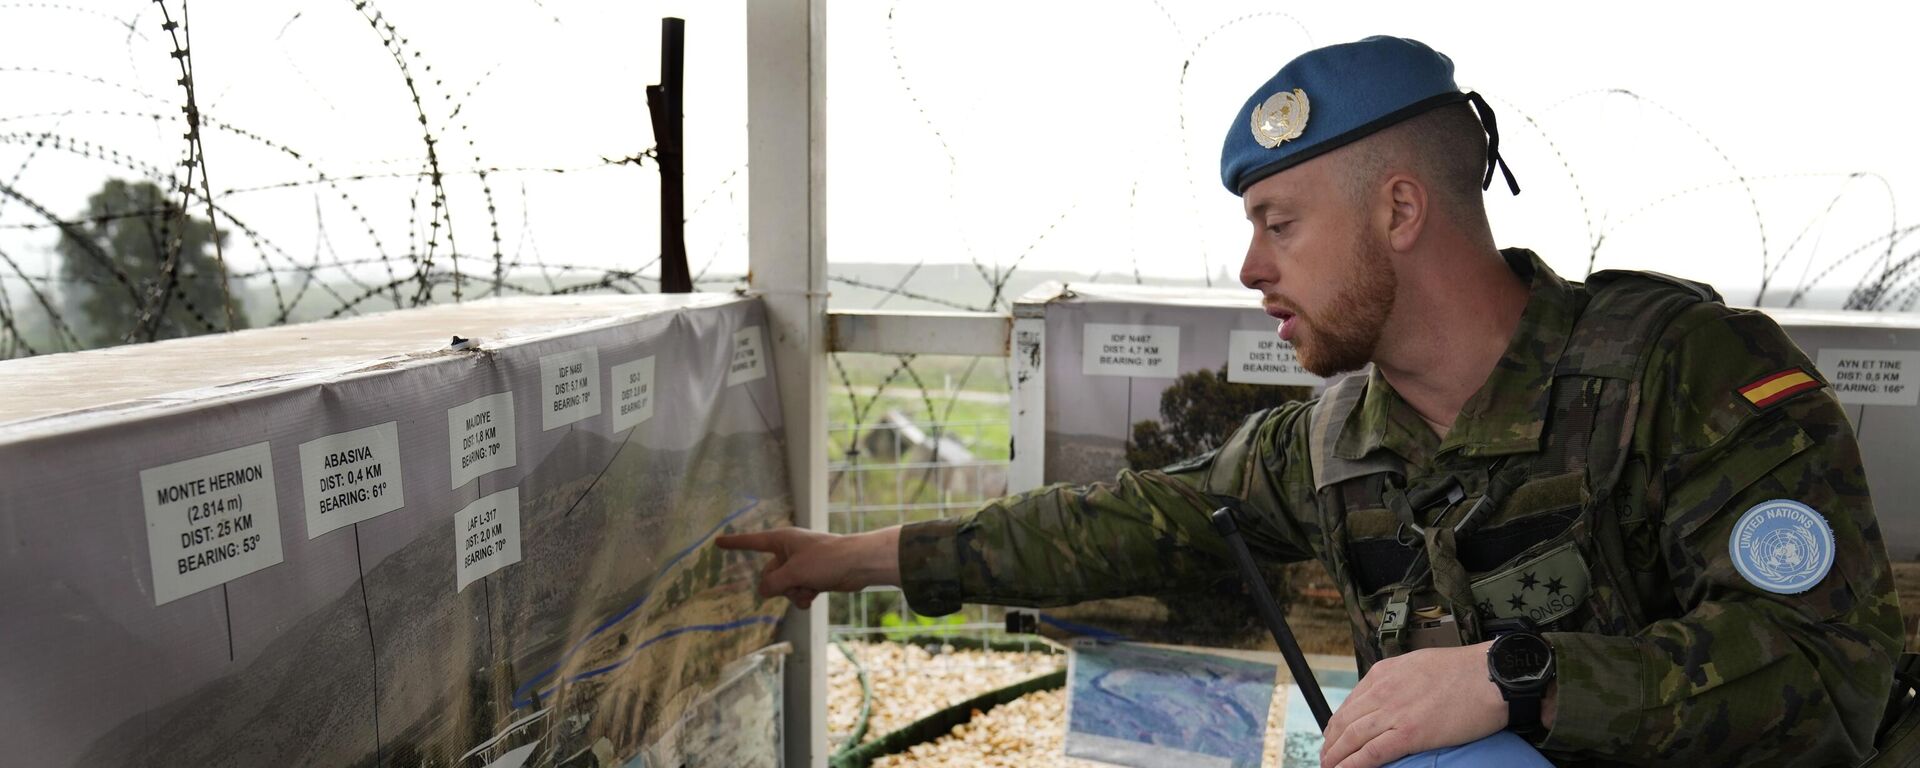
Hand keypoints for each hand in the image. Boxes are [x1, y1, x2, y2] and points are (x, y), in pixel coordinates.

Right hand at [715, 526, 900, 608]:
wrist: (858, 564)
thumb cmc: (826, 559)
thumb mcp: (793, 572)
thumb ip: (773, 583)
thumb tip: (763, 591)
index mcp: (782, 540)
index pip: (752, 542)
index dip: (734, 543)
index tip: (717, 542)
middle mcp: (789, 551)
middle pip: (769, 575)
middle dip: (780, 585)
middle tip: (796, 582)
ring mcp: (801, 564)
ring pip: (783, 587)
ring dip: (793, 593)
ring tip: (810, 588)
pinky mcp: (812, 576)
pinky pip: (796, 591)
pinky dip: (802, 596)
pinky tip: (814, 595)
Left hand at [1319, 642, 1504, 767]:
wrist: (1489, 675)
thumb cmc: (1464, 670)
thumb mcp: (1418, 663)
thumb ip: (1398, 679)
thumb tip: (1390, 693)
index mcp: (1383, 673)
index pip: (1350, 703)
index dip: (1337, 724)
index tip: (1334, 735)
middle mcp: (1381, 691)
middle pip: (1343, 721)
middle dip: (1331, 743)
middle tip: (1327, 757)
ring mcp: (1393, 713)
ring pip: (1350, 738)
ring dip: (1335, 756)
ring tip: (1329, 767)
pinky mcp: (1408, 734)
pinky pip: (1371, 753)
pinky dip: (1352, 765)